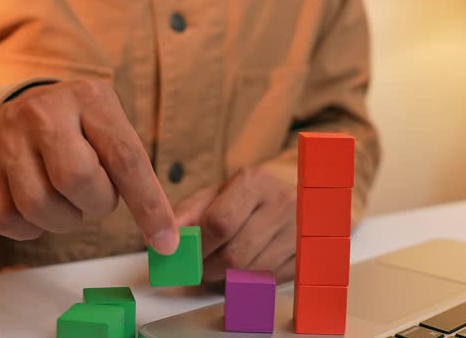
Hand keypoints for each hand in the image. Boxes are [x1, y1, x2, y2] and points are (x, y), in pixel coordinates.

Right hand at [0, 79, 178, 254]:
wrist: (24, 107)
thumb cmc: (82, 127)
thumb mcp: (111, 127)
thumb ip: (134, 170)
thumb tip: (164, 234)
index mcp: (89, 98)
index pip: (124, 157)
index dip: (148, 205)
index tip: (165, 241)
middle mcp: (44, 112)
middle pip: (76, 178)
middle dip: (97, 203)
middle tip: (97, 197)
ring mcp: (8, 139)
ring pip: (39, 205)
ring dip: (65, 219)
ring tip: (70, 201)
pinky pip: (6, 219)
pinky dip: (31, 228)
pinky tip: (42, 209)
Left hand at [173, 167, 296, 283]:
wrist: (292, 193)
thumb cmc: (246, 196)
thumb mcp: (216, 193)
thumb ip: (188, 213)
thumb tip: (160, 238)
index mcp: (255, 182)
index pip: (219, 223)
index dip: (198, 246)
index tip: (186, 254)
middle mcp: (281, 205)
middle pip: (234, 256)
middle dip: (209, 269)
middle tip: (201, 266)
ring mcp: (298, 233)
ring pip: (250, 275)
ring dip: (227, 279)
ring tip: (222, 265)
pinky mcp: (305, 257)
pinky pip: (267, 283)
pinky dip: (248, 283)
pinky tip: (244, 269)